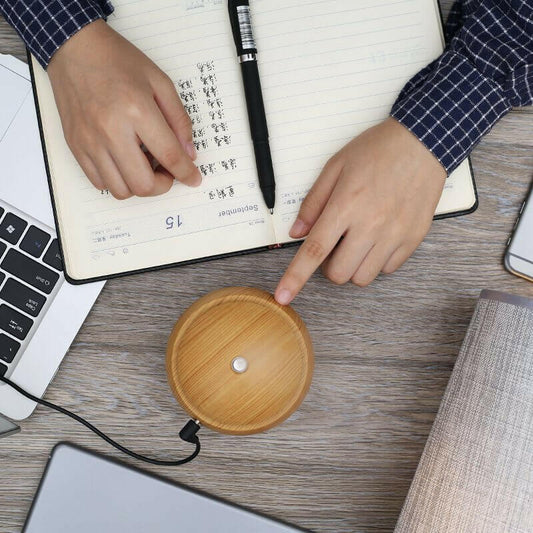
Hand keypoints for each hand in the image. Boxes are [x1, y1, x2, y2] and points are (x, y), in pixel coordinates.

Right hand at [47, 20, 200, 198]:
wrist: (74, 48)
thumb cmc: (117, 61)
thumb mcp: (160, 83)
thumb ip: (179, 120)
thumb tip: (188, 154)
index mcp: (137, 111)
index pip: (169, 156)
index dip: (186, 173)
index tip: (193, 179)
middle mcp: (111, 130)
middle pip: (143, 184)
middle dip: (162, 186)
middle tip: (167, 173)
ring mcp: (90, 141)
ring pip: (121, 190)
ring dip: (139, 186)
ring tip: (144, 166)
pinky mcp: (75, 146)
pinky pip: (99, 183)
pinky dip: (117, 181)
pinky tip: (125, 163)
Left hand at [275, 117, 445, 304]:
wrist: (424, 142)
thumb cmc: (377, 151)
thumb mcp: (335, 167)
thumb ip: (313, 203)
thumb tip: (297, 233)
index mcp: (346, 206)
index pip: (315, 251)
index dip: (296, 277)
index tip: (284, 296)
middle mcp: (371, 225)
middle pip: (339, 273)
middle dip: (330, 266)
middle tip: (335, 244)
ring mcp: (395, 234)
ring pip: (363, 277)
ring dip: (353, 266)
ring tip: (358, 241)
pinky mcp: (413, 238)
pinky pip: (388, 269)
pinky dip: (377, 261)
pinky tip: (378, 238)